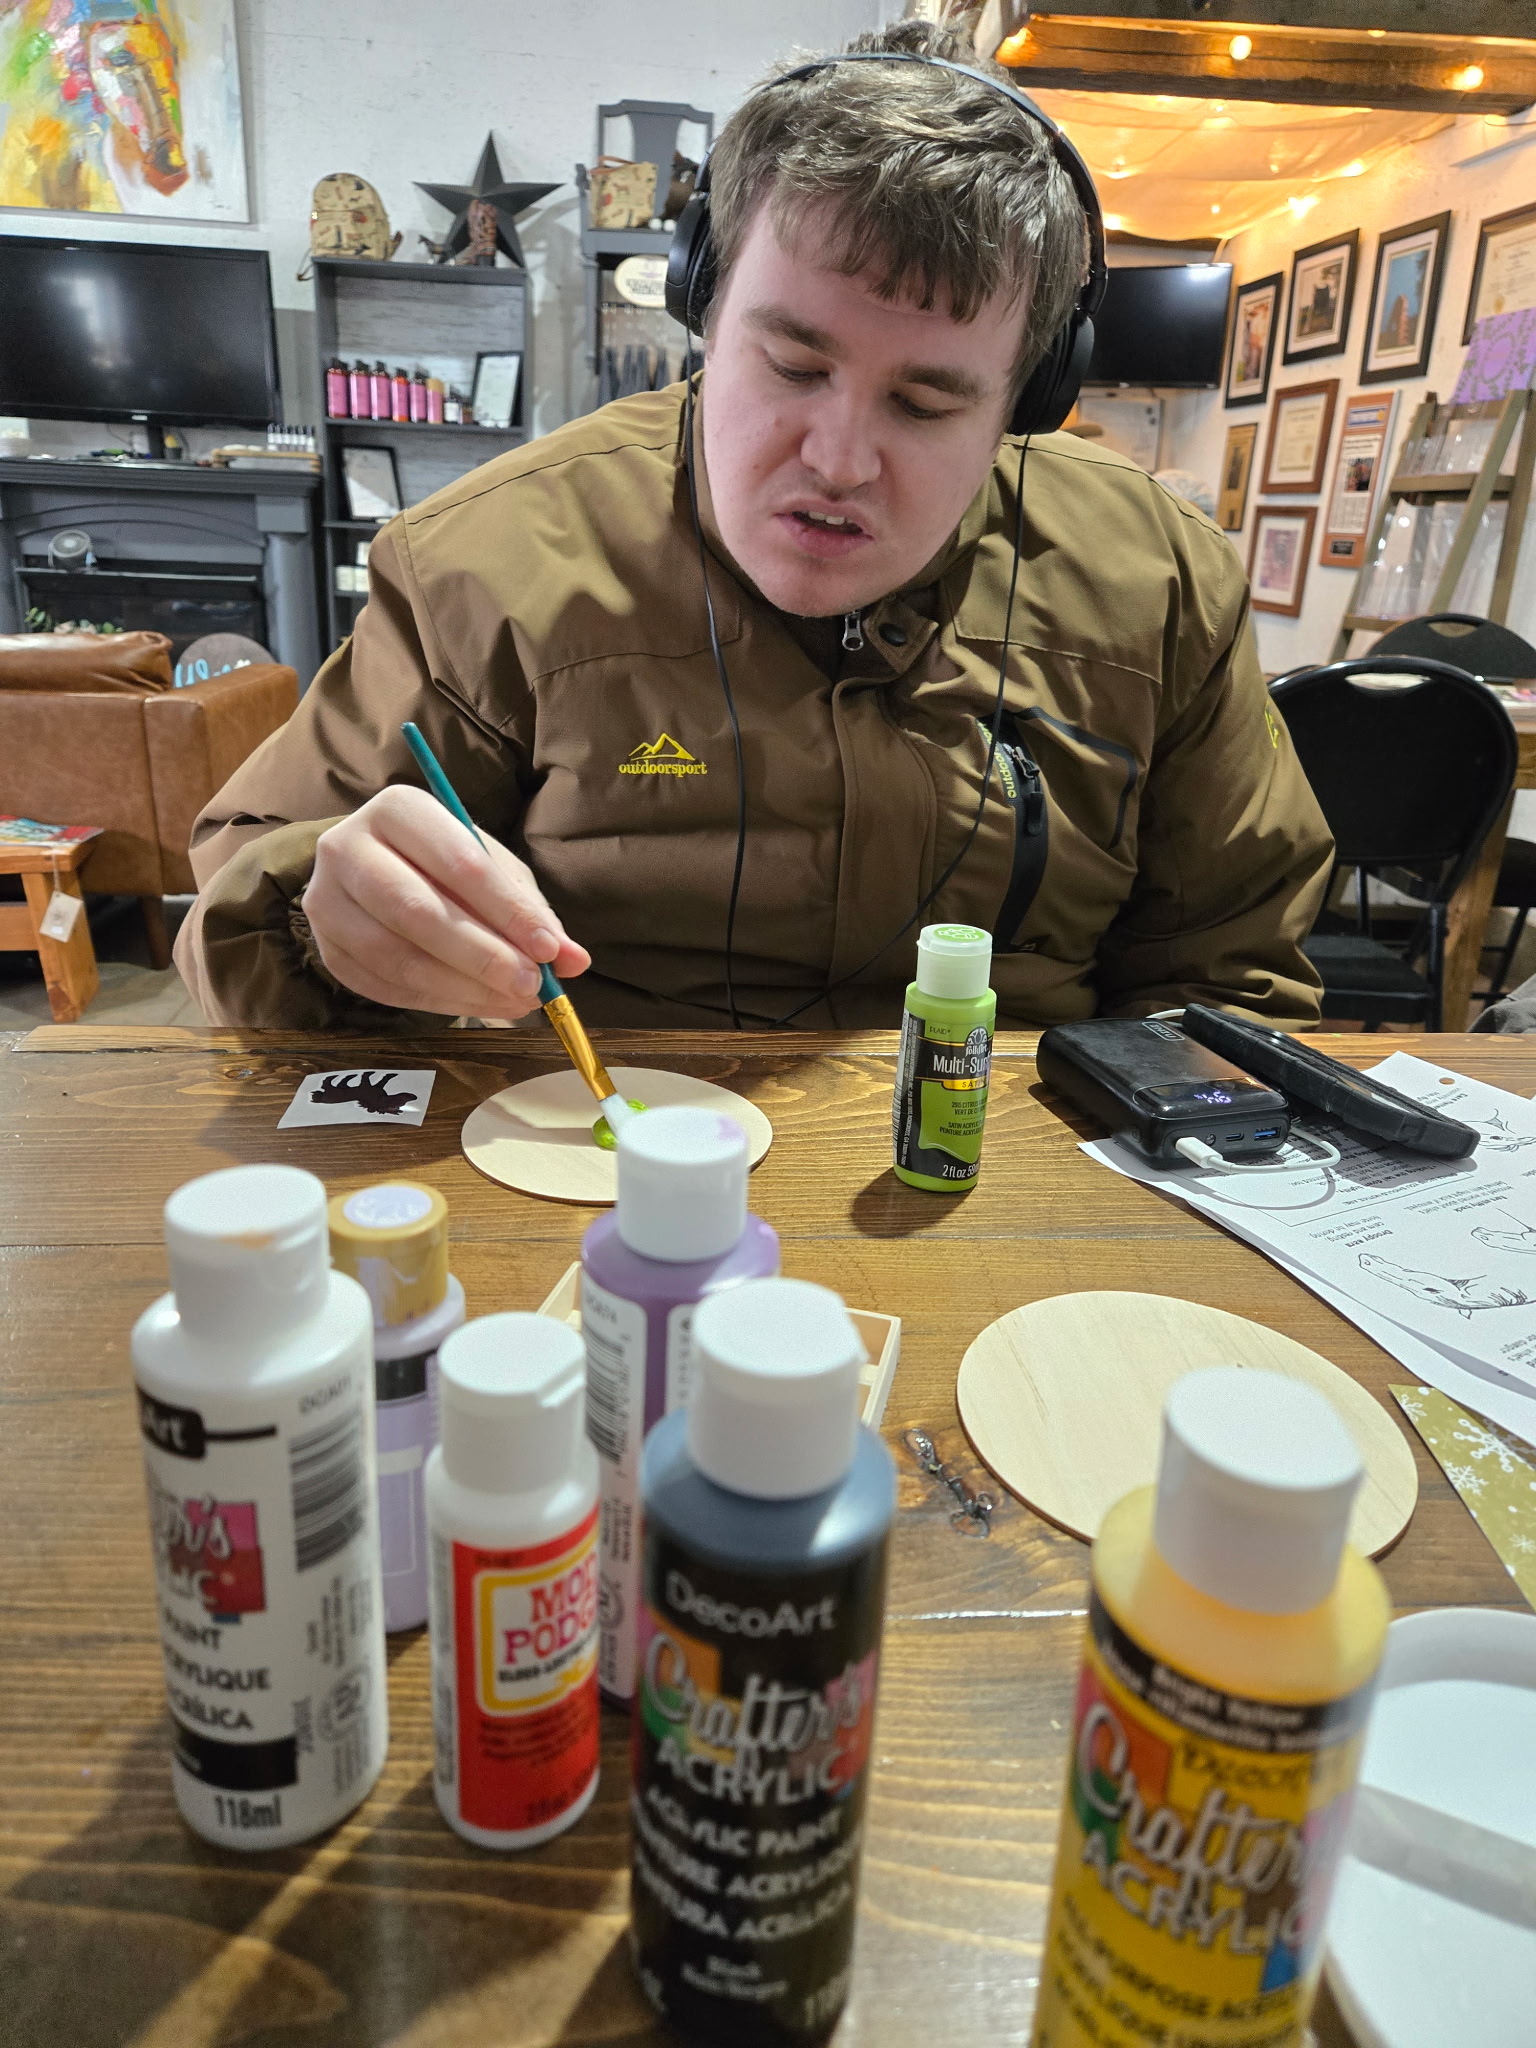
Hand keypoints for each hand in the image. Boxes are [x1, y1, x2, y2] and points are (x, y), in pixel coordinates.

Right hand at [305, 786, 588, 1016]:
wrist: (375, 867)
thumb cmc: (443, 862)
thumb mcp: (492, 869)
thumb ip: (530, 911)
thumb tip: (573, 960)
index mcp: (397, 809)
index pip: (457, 862)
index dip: (507, 909)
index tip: (550, 948)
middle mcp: (346, 848)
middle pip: (416, 910)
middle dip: (482, 955)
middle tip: (532, 984)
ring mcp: (326, 902)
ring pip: (395, 955)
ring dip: (462, 987)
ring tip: (513, 1000)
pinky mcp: (326, 949)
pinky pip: (383, 986)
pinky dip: (437, 1002)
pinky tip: (477, 1004)